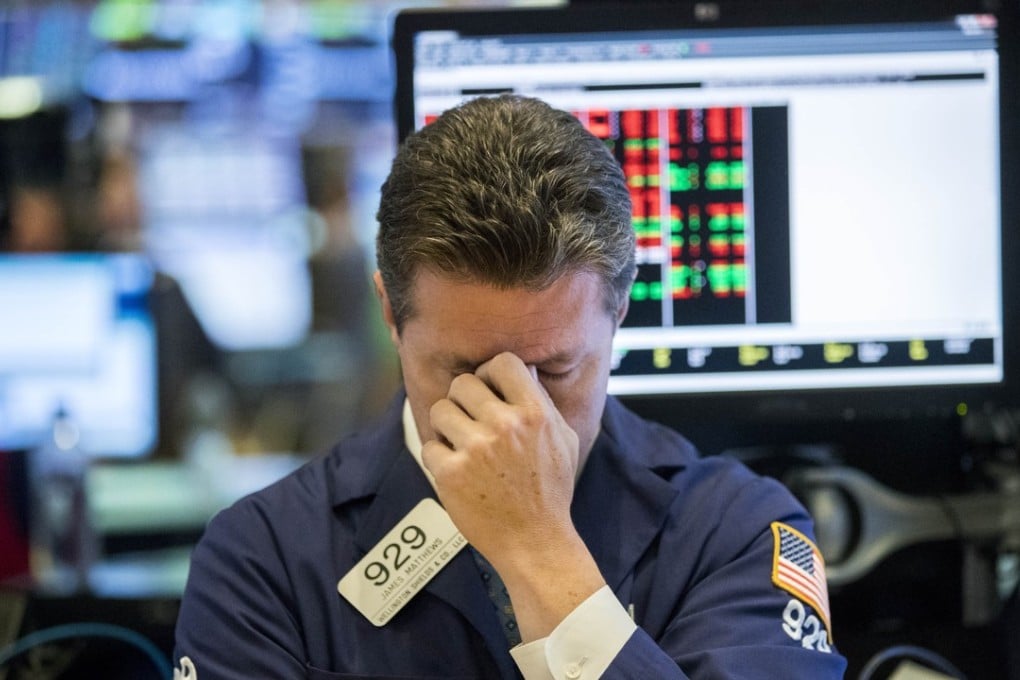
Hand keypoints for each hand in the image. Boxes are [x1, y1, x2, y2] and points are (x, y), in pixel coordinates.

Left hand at [423, 352, 604, 639]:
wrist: (535, 542)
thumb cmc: (550, 490)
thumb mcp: (563, 439)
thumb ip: (542, 402)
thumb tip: (525, 369)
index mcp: (535, 413)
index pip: (502, 362)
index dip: (490, 373)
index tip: (488, 391)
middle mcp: (505, 426)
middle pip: (462, 383)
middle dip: (463, 400)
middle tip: (470, 420)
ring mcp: (475, 449)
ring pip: (440, 410)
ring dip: (447, 426)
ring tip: (461, 445)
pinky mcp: (450, 473)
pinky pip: (430, 446)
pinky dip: (439, 458)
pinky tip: (457, 471)